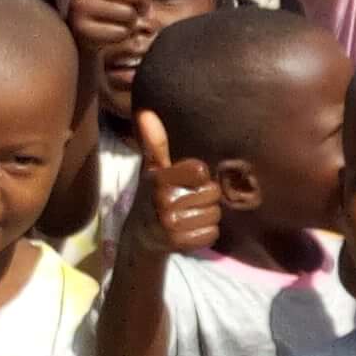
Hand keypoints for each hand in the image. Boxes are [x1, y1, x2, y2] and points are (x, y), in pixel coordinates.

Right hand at [128, 110, 222, 253]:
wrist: (141, 236)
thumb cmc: (153, 196)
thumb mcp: (153, 169)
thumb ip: (154, 142)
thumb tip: (145, 112)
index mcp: (159, 179)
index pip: (200, 170)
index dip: (199, 176)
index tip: (187, 181)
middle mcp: (164, 201)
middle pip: (213, 193)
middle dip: (206, 197)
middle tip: (189, 201)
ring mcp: (171, 224)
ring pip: (215, 214)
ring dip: (206, 216)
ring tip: (189, 215)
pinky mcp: (180, 243)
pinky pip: (212, 233)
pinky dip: (206, 233)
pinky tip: (191, 230)